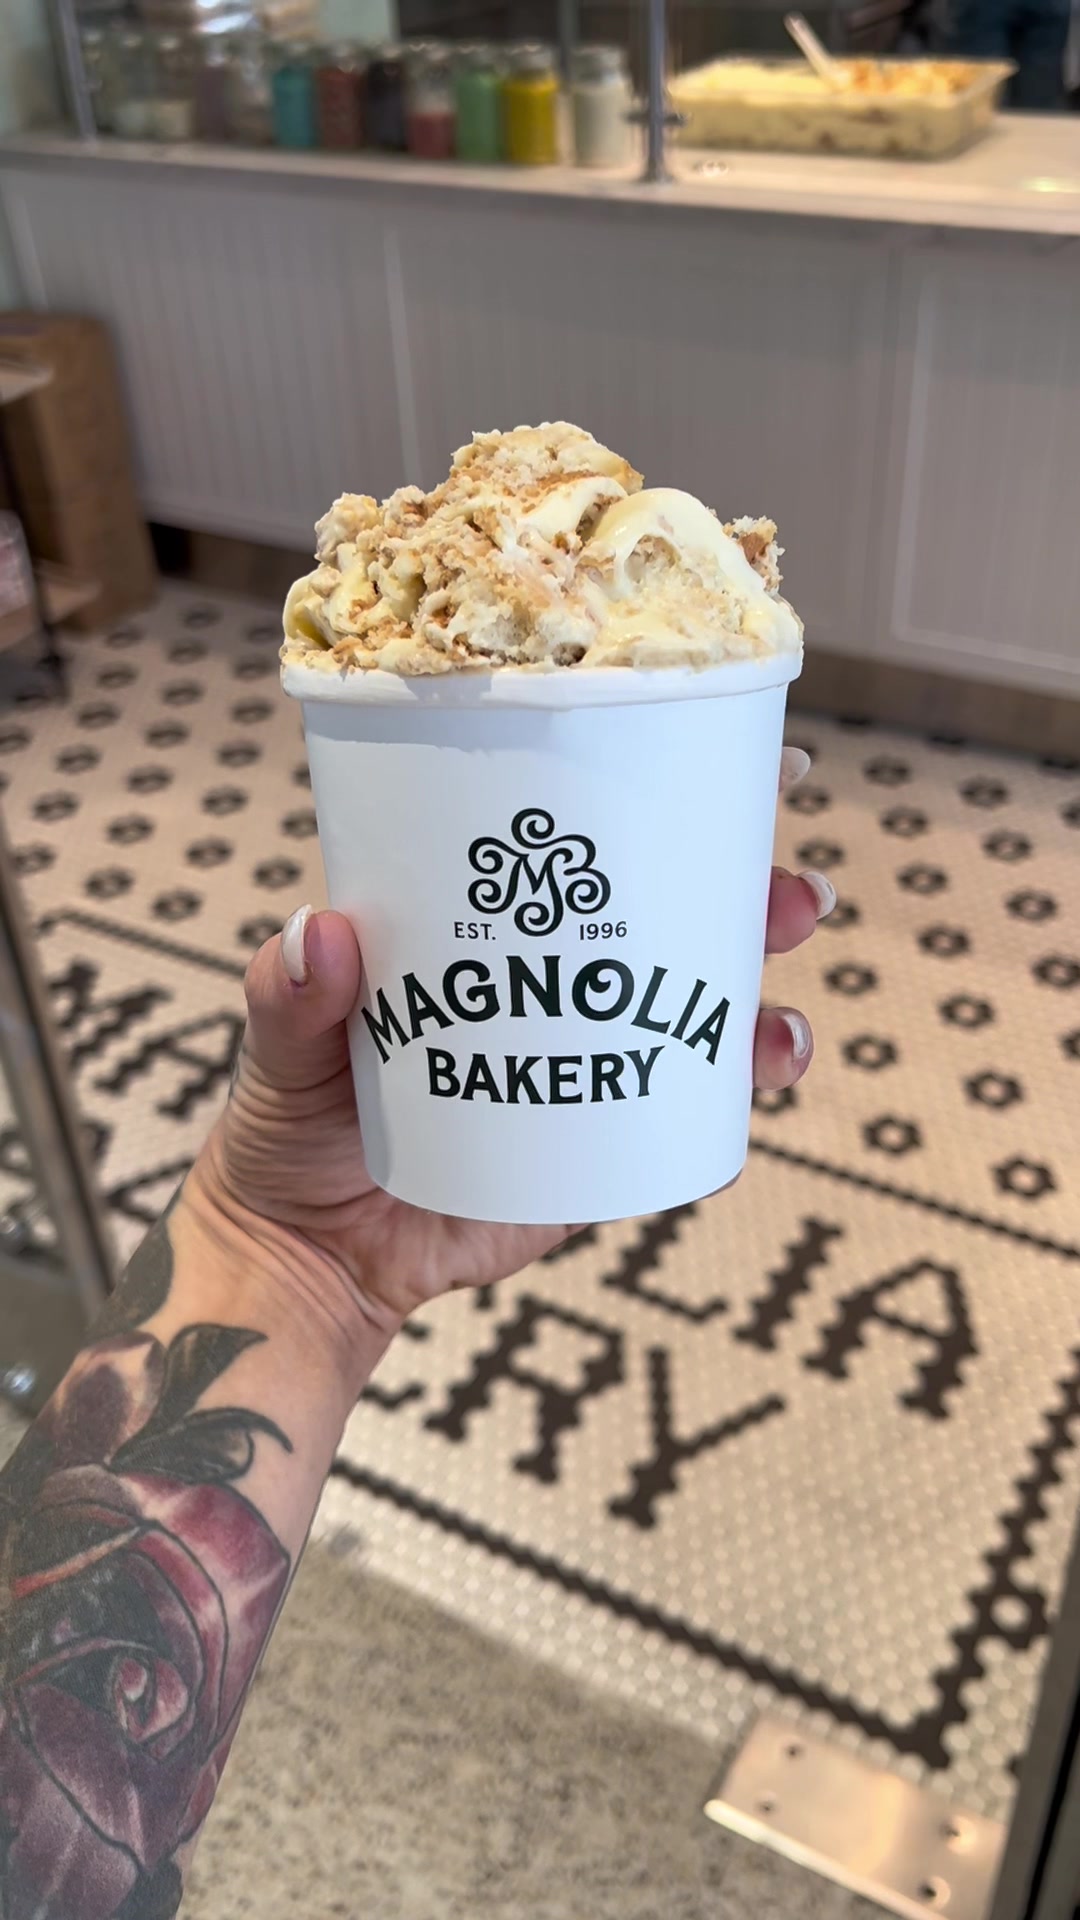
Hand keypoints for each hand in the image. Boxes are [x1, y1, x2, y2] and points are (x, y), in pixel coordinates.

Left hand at [195, 749, 829, 1331]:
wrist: (312, 1253)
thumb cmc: (291, 1125)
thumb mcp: (282, 1048)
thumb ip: (291, 999)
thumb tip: (320, 932)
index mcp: (486, 921)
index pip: (578, 833)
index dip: (661, 787)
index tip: (730, 746)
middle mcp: (550, 977)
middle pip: (672, 909)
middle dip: (749, 889)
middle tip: (790, 892)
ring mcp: (582, 1057)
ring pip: (698, 1005)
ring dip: (762, 996)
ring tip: (780, 1018)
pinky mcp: (596, 1141)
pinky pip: (686, 1113)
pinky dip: (736, 1092)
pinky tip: (757, 1079)